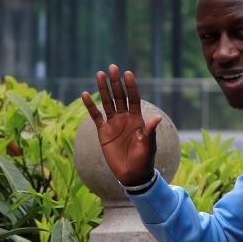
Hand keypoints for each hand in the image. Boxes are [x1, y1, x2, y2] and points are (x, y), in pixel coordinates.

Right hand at [81, 64, 161, 187]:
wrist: (132, 174)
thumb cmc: (143, 160)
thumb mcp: (148, 145)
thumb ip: (149, 131)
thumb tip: (156, 117)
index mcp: (137, 119)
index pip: (133, 98)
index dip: (131, 86)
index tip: (127, 73)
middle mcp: (124, 118)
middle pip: (119, 96)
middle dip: (115, 82)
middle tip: (112, 67)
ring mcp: (113, 124)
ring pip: (107, 103)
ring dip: (103, 89)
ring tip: (99, 74)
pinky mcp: (103, 132)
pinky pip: (96, 116)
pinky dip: (90, 106)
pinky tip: (85, 95)